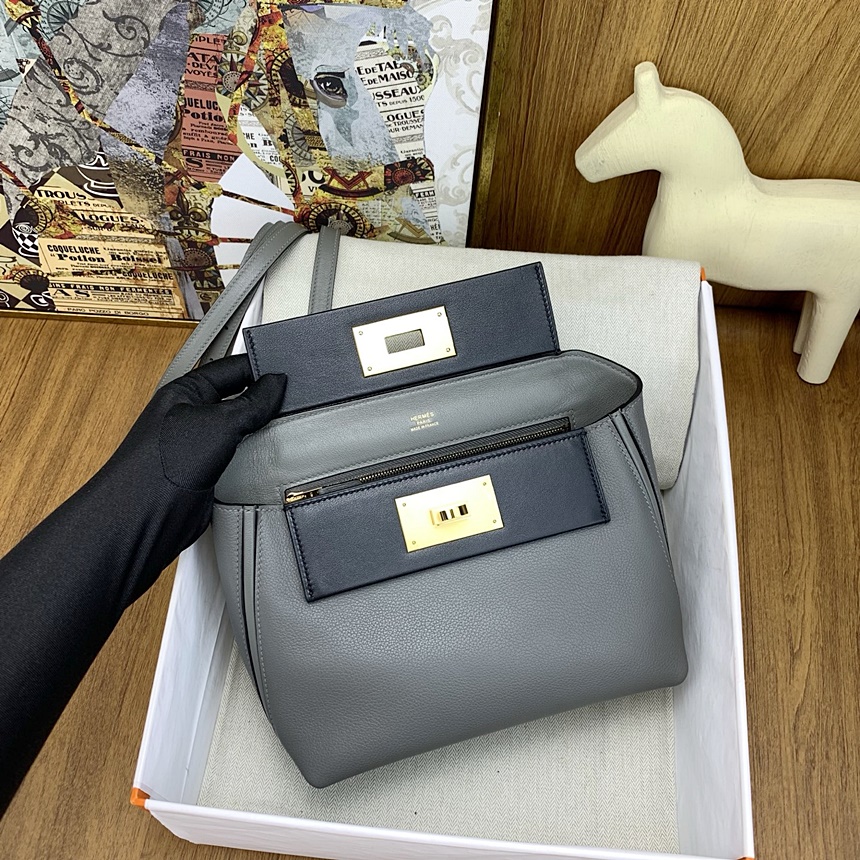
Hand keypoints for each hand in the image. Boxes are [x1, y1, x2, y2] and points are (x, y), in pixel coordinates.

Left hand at [92, 354, 285, 602]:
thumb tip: (276, 383)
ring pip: (242, 430)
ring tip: (291, 428)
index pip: (232, 368)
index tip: (292, 376)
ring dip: (262, 432)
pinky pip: (241, 457)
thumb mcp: (218, 423)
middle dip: (265, 402)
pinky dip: (257, 458)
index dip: (262, 369)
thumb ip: (252, 402)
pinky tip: (274, 457)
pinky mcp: (209, 473)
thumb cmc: (163, 465)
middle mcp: (192, 415)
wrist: (145, 518)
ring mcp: (201, 445)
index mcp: (187, 391)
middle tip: (296, 403)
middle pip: (239, 398)